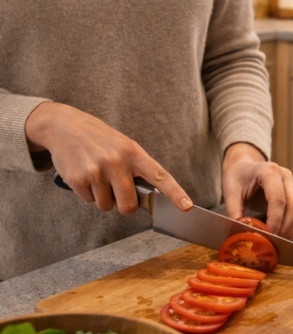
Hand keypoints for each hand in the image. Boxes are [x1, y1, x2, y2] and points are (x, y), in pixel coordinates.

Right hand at [25, 102, 192, 213]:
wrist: (64, 126)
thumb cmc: (99, 140)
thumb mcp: (123, 146)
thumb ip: (136, 170)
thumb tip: (147, 200)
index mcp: (133, 152)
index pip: (160, 176)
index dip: (175, 193)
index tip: (187, 207)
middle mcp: (116, 161)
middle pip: (129, 206)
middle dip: (124, 205)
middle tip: (116, 191)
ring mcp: (96, 171)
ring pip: (106, 206)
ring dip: (102, 198)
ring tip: (97, 176)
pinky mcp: (78, 179)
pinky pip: (89, 202)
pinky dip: (86, 193)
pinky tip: (84, 175)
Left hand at [222, 143, 292, 238]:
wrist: (243, 167)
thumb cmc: (237, 176)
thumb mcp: (230, 190)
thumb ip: (233, 210)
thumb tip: (239, 230)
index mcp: (269, 171)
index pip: (278, 199)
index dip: (275, 220)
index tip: (268, 235)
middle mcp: (285, 176)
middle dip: (286, 227)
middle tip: (274, 242)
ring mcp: (292, 185)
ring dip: (290, 228)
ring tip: (277, 241)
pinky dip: (290, 226)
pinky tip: (280, 234)